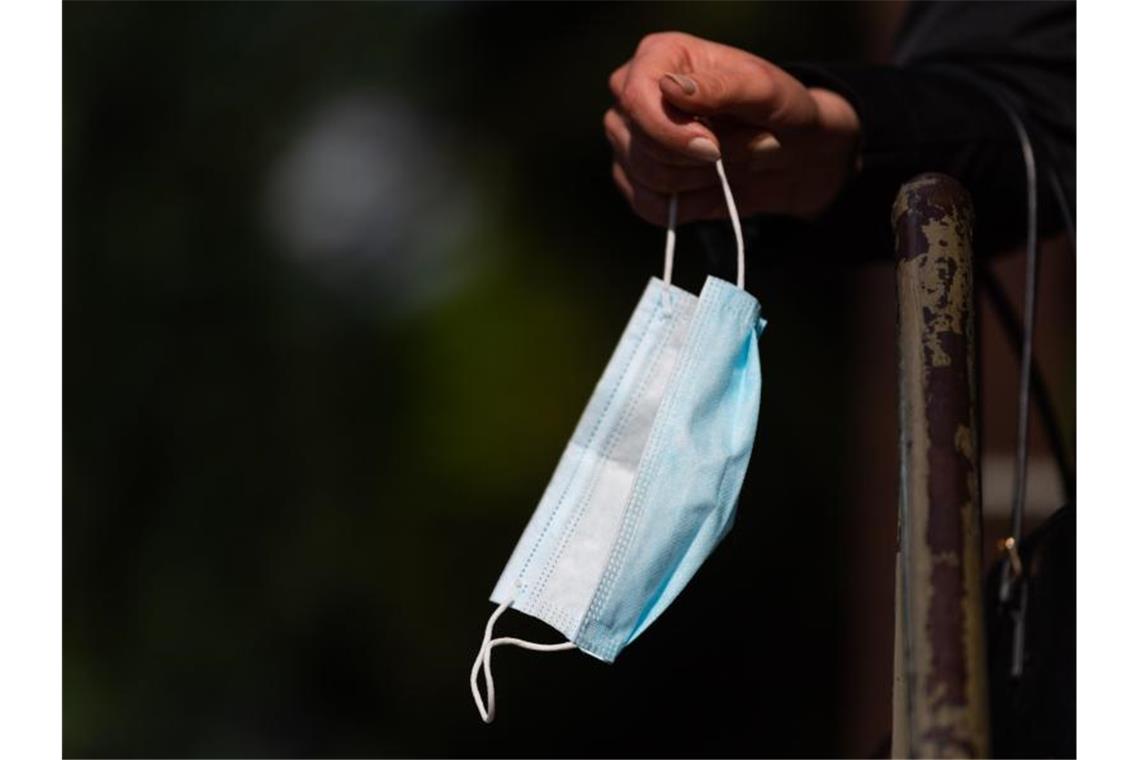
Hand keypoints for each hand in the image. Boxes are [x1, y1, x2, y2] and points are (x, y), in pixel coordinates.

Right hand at [604, 32, 860, 224]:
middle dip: (699, 160)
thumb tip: (670, 88)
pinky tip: (715, 189)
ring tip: (733, 164)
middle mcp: (633, 95)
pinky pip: (649, 207)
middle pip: (642, 145)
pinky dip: (690, 206)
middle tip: (746, 147)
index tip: (714, 149)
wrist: (793, 153)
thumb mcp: (766, 92)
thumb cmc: (780, 110)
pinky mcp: (635, 178)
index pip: (637, 99)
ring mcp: (628, 139)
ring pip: (647, 179)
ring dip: (701, 182)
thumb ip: (721, 87)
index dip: (671, 133)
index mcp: (658, 56)